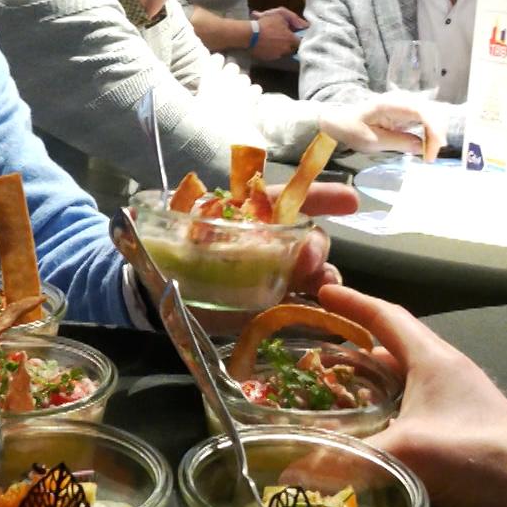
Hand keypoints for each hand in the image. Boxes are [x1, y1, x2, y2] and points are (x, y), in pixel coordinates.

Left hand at [117, 182, 356, 335]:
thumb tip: (157, 210)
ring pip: (313, 271)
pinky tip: (326, 310)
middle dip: (317, 244)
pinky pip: (303, 304)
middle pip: (307, 237)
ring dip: (325, 275)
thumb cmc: (168, 252)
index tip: (349, 201)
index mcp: (249, 216)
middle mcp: (269, 242)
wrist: (157, 294)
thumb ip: (182, 223)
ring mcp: (273, 274)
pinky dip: (319, 307)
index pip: (288, 199)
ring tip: (325, 284)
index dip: (320, 196)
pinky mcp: (271, 306)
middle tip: (312, 258)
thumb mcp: (174, 232)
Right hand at [247, 8, 305, 60]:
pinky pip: (273, 54)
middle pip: (292, 47)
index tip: (295, 34)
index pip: (300, 42)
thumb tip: (303, 25)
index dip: (298, 37)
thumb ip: (294, 19)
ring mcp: (277, 55)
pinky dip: (271, 49)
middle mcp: (286, 49)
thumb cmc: (266, 23)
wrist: (250, 35)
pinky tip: (266, 43)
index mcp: (291, 39)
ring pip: (282, 51)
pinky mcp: (268, 58)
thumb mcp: (280, 15)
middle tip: (282, 35)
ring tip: (272, 38)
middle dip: (289, 42)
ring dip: (280, 46)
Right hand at [314, 285, 506, 506]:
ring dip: (369, 387)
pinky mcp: (461, 438)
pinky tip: (365, 442)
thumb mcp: (407, 454)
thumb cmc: (478, 458)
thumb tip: (289, 471)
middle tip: (314, 355)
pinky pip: (413, 416)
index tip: (321, 292)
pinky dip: (385, 419)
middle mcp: (446, 375)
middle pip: (392, 350)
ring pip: (403, 386)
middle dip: (353, 349)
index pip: (387, 317)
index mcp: (434, 361)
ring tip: (330, 398)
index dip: (353, 303)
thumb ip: (346, 460)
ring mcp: (457, 407)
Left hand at [317, 97, 441, 161]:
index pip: (422, 111)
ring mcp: (406, 103)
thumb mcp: (372, 141)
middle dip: (437, 134)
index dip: (434, 130)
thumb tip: (422, 148)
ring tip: (429, 154)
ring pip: (433, 114)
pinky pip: (426, 118)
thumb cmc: (352, 129)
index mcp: (391, 104)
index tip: (433, 150)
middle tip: (430, 157)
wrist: (341, 120)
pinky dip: (430, 132)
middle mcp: (402, 99)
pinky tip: (427, 146)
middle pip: (432, 111)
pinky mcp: (407, 110)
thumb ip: (398, 143)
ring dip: (435, 134)